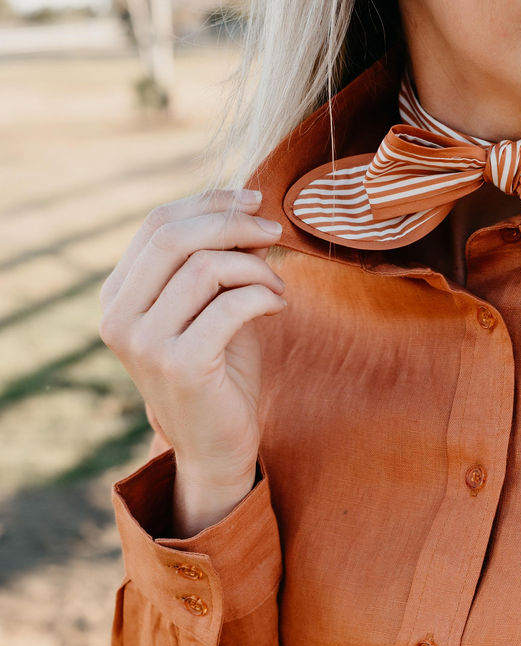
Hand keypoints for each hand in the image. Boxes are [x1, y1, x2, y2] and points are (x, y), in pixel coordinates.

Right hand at [99, 189, 286, 517]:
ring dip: (255, 268)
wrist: (216, 446)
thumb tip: (248, 211)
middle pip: (174, 237)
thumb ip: (219, 261)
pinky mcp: (180, 366)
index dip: (208, 202)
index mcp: (117, 296)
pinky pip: (229, 306)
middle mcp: (119, 317)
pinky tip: (277, 306)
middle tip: (274, 231)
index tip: (253, 199)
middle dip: (232, 224)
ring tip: (277, 287)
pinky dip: (262, 296)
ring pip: (204, 268)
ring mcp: (144, 343)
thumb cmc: (218, 372)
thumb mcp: (212, 307)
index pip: (156, 224)